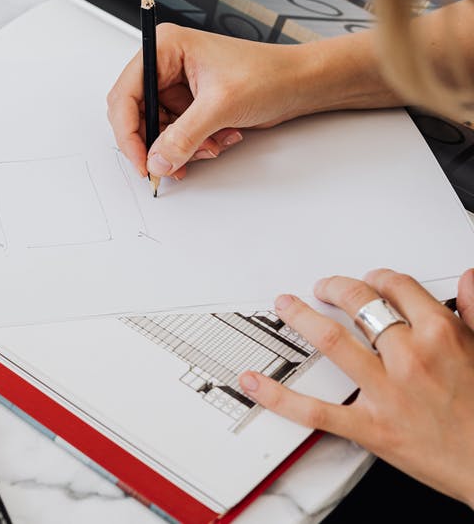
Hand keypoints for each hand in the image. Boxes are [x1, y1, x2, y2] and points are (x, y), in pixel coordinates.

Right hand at [105, 24, 316, 179]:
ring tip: (209, 146)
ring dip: (180, 147)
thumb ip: (183, 136)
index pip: (126, 94)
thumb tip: (157, 160)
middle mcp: (166, 65)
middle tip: (168, 165)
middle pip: (136, 114)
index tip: (140, 160)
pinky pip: (175, 134)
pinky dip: (192, 145)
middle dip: (156, 142)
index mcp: (166, 48)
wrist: (301, 83)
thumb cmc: (269, 74)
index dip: (128, 132)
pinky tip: (217, 141)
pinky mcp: (189, 103)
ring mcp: (177, 85)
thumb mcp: (221, 106)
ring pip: (156, 129)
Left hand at [239, 269, 473, 506]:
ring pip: (332, 342)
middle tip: (323, 288)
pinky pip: (315, 410)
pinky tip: (254, 381)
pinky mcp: (370, 427)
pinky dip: (279, 396)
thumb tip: (468, 279)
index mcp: (442, 336)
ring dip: (301, 318)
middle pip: (361, 306)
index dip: (378, 279)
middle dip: (336, 288)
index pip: (398, 289)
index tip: (370, 281)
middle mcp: (411, 359)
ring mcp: (387, 392)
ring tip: (286, 306)